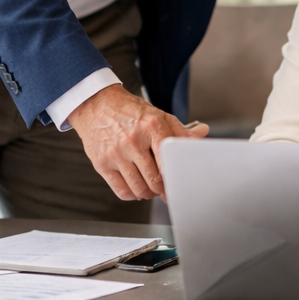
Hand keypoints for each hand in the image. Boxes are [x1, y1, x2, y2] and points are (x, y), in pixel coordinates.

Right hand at [67, 85, 207, 199]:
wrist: (96, 104)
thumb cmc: (129, 111)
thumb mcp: (158, 115)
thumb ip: (180, 130)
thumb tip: (202, 133)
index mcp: (152, 127)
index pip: (169, 161)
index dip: (175, 178)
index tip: (179, 185)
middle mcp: (133, 140)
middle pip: (154, 180)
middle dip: (163, 189)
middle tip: (165, 188)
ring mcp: (116, 153)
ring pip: (138, 189)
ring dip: (148, 194)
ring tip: (151, 188)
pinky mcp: (101, 163)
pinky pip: (121, 190)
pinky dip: (132, 195)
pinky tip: (136, 187)